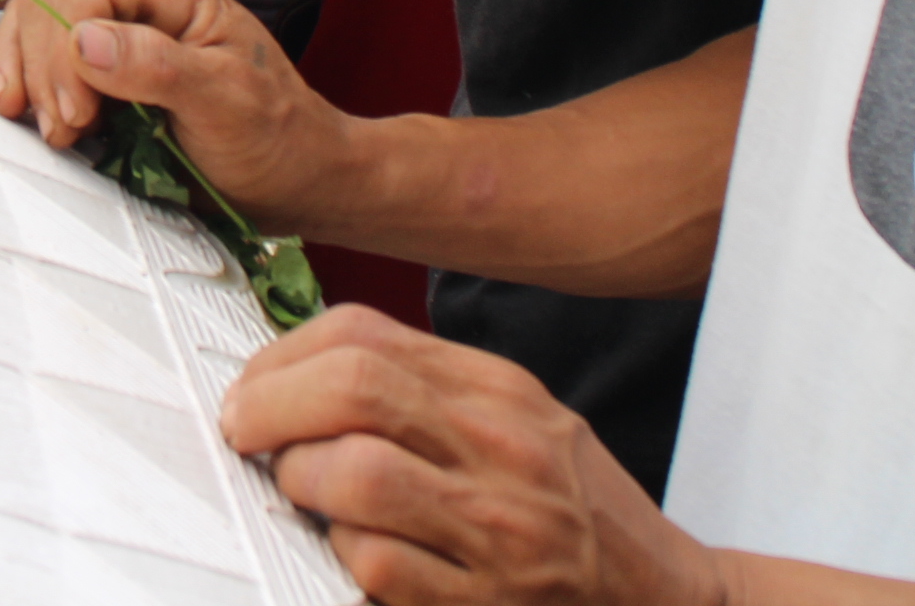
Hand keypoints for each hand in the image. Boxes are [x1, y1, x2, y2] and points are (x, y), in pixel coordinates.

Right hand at [0, 0, 343, 233]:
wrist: (296, 180)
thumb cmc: (277, 136)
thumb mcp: (227, 101)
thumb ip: (157, 66)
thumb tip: (83, 42)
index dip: (65, 50)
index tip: (78, 116)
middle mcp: (139, 6)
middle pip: (50, 3)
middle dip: (42, 67)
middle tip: (63, 130)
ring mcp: (117, 40)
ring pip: (35, 24)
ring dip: (23, 72)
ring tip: (40, 125)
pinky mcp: (103, 78)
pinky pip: (43, 62)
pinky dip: (24, 83)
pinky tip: (25, 112)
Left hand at [220, 306, 726, 605]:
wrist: (669, 600)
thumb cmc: (578, 511)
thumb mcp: (520, 421)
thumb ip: (424, 390)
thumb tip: (299, 375)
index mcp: (498, 390)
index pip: (362, 336)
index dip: (281, 358)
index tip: (253, 387)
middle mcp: (501, 447)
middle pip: (352, 388)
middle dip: (269, 407)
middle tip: (244, 433)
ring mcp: (497, 529)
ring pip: (354, 475)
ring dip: (301, 483)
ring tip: (299, 493)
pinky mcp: (483, 603)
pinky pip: (377, 565)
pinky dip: (342, 555)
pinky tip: (349, 553)